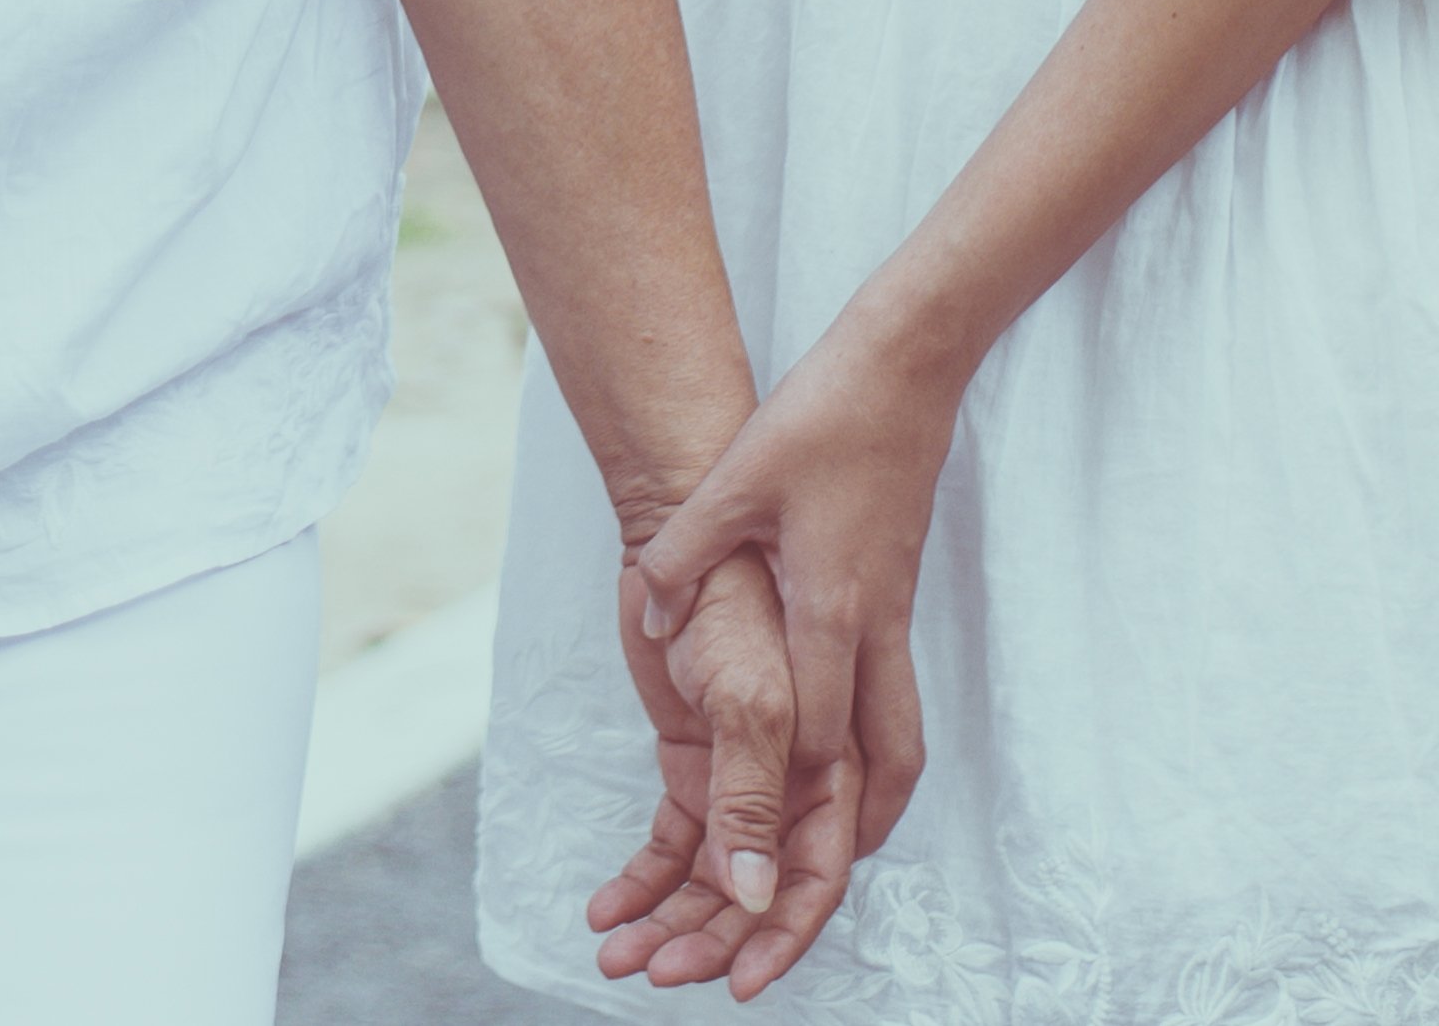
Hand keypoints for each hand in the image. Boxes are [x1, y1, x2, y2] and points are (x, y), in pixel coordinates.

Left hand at [582, 545, 858, 993]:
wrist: (707, 464)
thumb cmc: (759, 533)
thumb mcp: (746, 667)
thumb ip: (746, 773)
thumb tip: (736, 871)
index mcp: (833, 737)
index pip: (817, 860)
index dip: (778, 926)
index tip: (729, 976)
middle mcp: (806, 749)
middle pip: (776, 874)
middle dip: (728, 937)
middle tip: (666, 974)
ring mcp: (756, 746)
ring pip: (726, 857)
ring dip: (679, 913)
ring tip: (616, 956)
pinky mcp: (710, 736)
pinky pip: (687, 822)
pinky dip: (651, 868)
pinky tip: (606, 905)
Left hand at [601, 325, 952, 977]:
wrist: (904, 368)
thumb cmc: (820, 418)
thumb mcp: (738, 476)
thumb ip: (687, 553)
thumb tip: (647, 621)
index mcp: (832, 612)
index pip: (807, 747)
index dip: (772, 829)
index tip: (737, 902)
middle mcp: (869, 640)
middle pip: (866, 790)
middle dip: (819, 876)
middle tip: (763, 948)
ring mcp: (885, 632)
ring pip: (886, 768)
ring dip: (844, 836)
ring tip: (797, 902)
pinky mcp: (884, 617)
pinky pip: (877, 725)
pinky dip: (852, 780)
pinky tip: (816, 803)